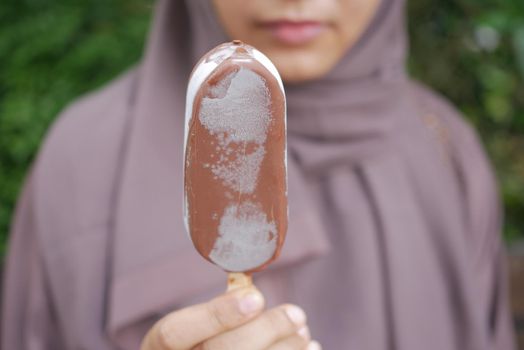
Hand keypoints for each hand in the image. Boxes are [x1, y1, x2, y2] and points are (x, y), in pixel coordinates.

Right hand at [140, 287, 321, 349]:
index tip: (256, 296)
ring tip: (302, 332)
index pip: (175, 332)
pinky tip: (309, 349)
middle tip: (296, 313)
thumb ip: (214, 314)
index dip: (217, 314)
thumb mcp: (191, 329)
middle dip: (265, 330)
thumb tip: (252, 296)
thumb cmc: (197, 348)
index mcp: (158, 348)